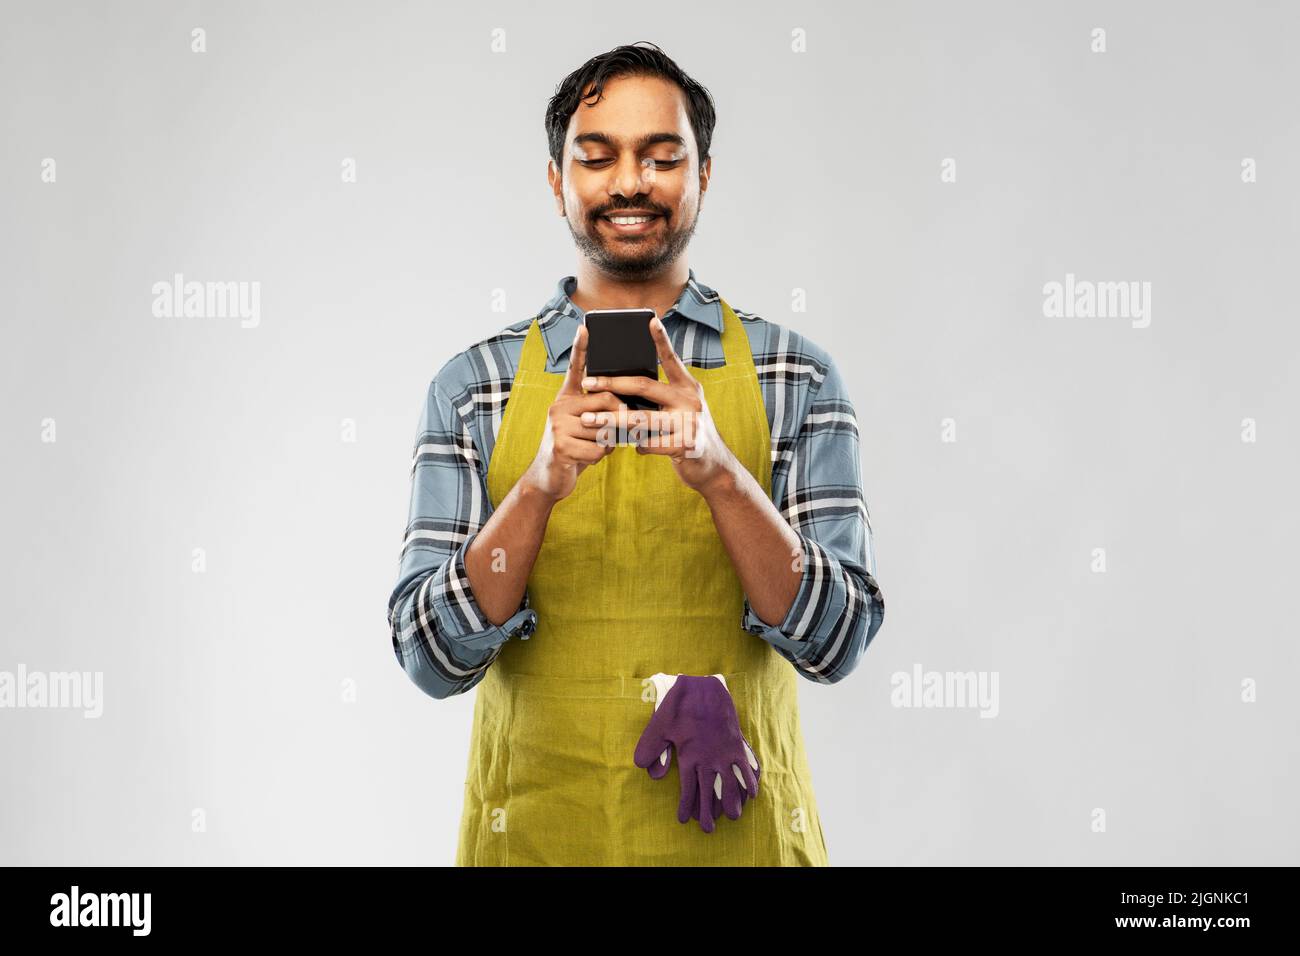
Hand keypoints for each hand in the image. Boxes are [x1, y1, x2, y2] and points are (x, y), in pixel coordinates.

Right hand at [523, 323, 625, 502]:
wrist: (549, 477)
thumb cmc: (575, 448)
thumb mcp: (585, 426)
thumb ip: (598, 412)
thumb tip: (625, 405)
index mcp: (566, 398)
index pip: (574, 369)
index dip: (580, 348)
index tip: (585, 327)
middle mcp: (558, 406)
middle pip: (605, 400)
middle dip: (619, 418)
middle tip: (618, 432)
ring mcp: (557, 425)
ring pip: (604, 428)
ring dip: (607, 443)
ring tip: (592, 448)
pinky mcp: (560, 446)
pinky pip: (598, 448)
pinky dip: (599, 457)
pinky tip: (585, 459)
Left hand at [580, 316, 738, 493]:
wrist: (714, 466)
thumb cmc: (688, 433)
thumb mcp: (681, 409)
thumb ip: (661, 398)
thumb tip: (624, 388)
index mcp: (688, 387)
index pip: (672, 360)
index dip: (661, 340)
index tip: (650, 320)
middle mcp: (690, 400)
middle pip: (644, 387)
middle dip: (612, 384)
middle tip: (589, 382)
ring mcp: (689, 423)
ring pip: (640, 419)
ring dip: (611, 420)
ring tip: (590, 420)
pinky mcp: (684, 446)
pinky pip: (648, 444)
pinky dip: (636, 446)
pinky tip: (633, 446)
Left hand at [633, 674, 760, 833]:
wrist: (705, 687)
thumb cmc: (680, 705)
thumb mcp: (659, 725)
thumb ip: (652, 747)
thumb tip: (645, 770)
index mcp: (690, 756)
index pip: (688, 789)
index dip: (687, 806)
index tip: (684, 820)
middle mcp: (709, 759)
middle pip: (710, 792)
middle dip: (708, 812)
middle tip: (707, 829)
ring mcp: (725, 753)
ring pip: (730, 784)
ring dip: (732, 801)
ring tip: (733, 817)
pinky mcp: (736, 744)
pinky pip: (746, 766)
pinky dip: (750, 781)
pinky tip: (752, 794)